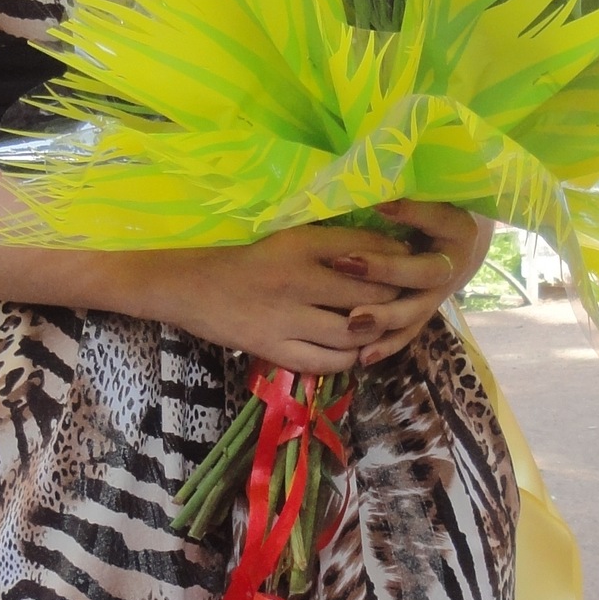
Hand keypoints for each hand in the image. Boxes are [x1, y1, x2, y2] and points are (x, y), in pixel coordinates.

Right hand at [144, 223, 411, 373]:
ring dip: (375, 330)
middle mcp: (297, 279)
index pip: (366, 249)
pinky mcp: (274, 349)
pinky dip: (349, 358)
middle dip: (394, 296)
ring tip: (383, 325)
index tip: (409, 260)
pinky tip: (354, 350)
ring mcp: (286, 318)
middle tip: (407, 296)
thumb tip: (385, 249)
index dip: (396, 257)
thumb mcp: (287, 237)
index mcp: (300, 243)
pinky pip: (327, 362)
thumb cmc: (244, 257)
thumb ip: (330, 243)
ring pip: (353, 331)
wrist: (189, 285)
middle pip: (368, 292)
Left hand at [329, 199, 495, 368]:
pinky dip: (386, 346)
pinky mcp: (425, 314)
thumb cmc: (435, 209)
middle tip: (347, 264)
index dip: (412, 213)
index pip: (438, 218)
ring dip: (384, 317)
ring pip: (416, 311)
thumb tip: (372, 182)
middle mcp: (454, 266)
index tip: (380, 204)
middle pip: (425, 273)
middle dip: (386, 271)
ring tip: (353, 321)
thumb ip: (408, 190)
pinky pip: (408, 334)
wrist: (460, 244)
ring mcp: (440, 295)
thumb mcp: (429, 195)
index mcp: (459, 229)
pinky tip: (362, 357)